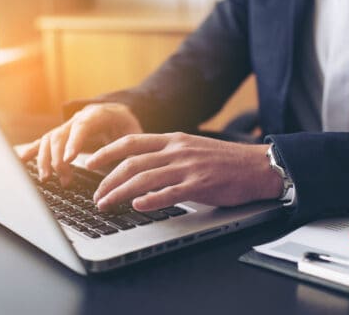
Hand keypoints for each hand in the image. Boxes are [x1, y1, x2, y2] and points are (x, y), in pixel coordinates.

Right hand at [15, 103, 142, 184]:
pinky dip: (30, 151)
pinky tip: (20, 160)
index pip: (82, 126)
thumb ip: (128, 147)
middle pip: (60, 135)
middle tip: (64, 179)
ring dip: (45, 160)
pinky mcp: (60, 136)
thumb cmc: (127, 125)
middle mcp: (77, 118)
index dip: (73, 142)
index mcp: (97, 114)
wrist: (118, 113)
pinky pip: (42, 142)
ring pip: (48, 140)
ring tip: (47, 179)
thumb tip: (125, 166)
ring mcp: (66, 126)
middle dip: (58, 158)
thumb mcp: (134, 134)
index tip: (69, 159)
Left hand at [85, 132, 282, 210]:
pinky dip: (150, 200)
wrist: (258, 166)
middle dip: (108, 180)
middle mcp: (177, 151)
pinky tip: (137, 206)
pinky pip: (170, 193)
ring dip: (120, 193)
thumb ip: (167, 154)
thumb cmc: (224, 160)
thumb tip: (141, 166)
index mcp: (173, 140)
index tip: (90, 162)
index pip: (131, 142)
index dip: (107, 152)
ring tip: (105, 204)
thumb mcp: (192, 148)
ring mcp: (188, 168)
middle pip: (132, 164)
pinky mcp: (201, 185)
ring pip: (144, 179)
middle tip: (96, 195)